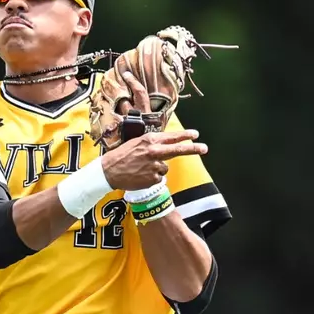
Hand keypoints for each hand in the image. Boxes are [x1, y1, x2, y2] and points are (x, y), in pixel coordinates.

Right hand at [100, 68, 206, 187]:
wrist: (109, 171)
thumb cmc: (121, 156)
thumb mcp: (137, 143)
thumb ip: (152, 143)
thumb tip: (167, 145)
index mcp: (150, 140)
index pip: (172, 137)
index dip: (185, 136)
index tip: (195, 135)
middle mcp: (154, 152)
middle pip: (178, 150)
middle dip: (193, 149)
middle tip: (204, 148)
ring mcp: (154, 166)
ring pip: (165, 168)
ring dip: (157, 169)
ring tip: (142, 169)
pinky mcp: (153, 178)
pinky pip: (158, 178)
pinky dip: (152, 178)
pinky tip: (141, 176)